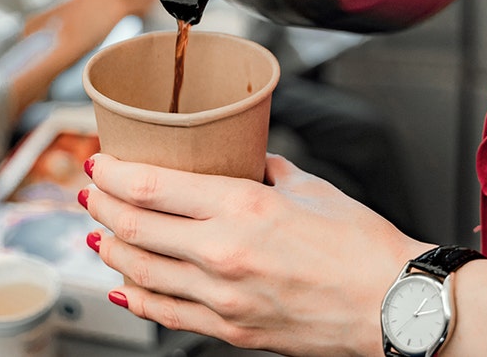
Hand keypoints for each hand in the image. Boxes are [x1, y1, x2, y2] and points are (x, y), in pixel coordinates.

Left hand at [82, 153, 431, 356]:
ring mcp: (223, 298)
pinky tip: (124, 285)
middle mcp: (223, 253)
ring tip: (100, 234)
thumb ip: (265, 169)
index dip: (113, 175)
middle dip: (102, 207)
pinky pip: (165, 313)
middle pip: (134, 227)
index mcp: (243, 207)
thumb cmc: (363, 247)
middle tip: (92, 193)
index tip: (100, 164)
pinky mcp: (230, 330)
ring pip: (140, 272)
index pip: (151, 188)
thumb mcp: (310, 188)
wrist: (394, 306)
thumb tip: (242, 157)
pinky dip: (135, 297)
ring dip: (110, 249)